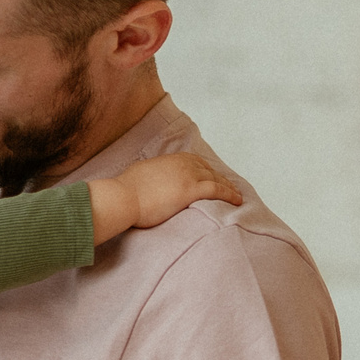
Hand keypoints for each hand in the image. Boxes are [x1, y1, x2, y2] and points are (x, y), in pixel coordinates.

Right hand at [87, 152, 242, 243]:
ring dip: (228, 186)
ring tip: (236, 195)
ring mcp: (187, 175)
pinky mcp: (191, 190)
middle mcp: (180, 164)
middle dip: (219, 177)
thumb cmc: (124, 191)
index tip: (210, 175)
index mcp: (168, 160)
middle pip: (206, 169)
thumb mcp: (139, 176)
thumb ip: (149, 176)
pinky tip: (237, 200)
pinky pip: (217, 190)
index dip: (204, 169)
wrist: (122, 197)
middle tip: (228, 186)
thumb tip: (148, 182)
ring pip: (215, 178)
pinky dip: (230, 194)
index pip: (192, 161)